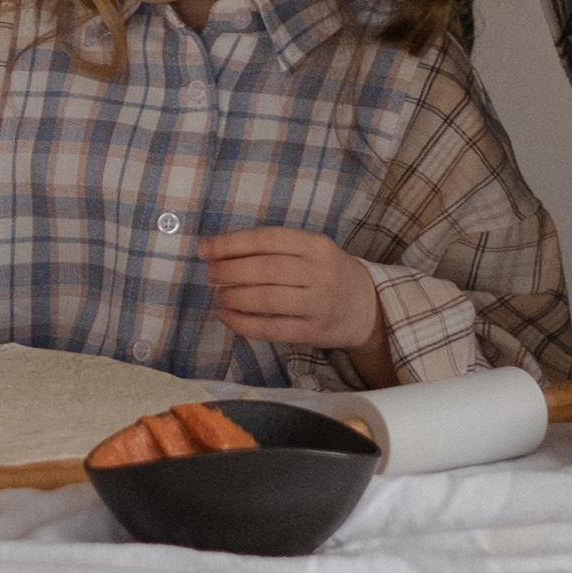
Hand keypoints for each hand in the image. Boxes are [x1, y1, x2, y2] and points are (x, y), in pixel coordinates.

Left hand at [201, 224, 382, 357]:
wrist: (367, 306)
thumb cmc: (327, 272)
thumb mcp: (310, 250)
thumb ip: (272, 248)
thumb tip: (217, 249)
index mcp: (315, 245)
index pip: (267, 239)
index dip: (231, 243)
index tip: (204, 248)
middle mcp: (319, 273)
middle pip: (265, 269)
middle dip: (229, 271)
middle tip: (210, 275)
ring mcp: (318, 305)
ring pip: (267, 300)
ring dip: (234, 298)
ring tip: (218, 296)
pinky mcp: (313, 332)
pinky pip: (272, 329)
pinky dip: (244, 324)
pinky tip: (228, 318)